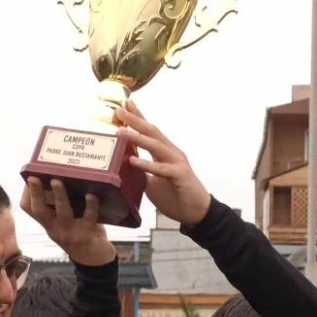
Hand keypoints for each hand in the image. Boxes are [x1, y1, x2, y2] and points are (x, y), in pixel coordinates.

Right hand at [20, 177, 114, 265]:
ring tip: (57, 182)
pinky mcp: (86, 234)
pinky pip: (89, 218)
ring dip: (60, 196)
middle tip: (34, 178)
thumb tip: (54, 180)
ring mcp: (70, 232)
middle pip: (41, 211)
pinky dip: (91, 206)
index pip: (30, 210)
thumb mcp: (60, 225)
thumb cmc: (76, 235)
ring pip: (62, 213)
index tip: (29, 178)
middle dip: (37, 194)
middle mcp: (55, 229)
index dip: (28, 194)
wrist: (93, 258)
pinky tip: (91, 195)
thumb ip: (56, 209)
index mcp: (48, 224)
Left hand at [115, 102, 210, 225]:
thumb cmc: (175, 196)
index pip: (149, 131)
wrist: (197, 211)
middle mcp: (171, 153)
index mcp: (164, 153)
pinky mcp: (180, 175)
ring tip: (121, 132)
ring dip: (137, 138)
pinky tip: (133, 161)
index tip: (124, 105)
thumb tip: (122, 167)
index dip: (137, 117)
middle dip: (135, 120)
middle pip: (151, 132)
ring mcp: (177, 162)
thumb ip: (140, 171)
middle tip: (119, 110)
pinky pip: (161, 169)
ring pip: (155, 146)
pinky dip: (146, 165)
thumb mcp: (152, 182)